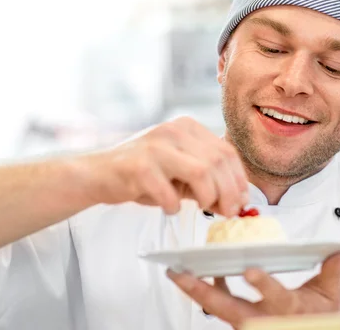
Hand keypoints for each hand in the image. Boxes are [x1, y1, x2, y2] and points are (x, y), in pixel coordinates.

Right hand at [76, 116, 248, 216]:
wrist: (98, 173)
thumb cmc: (144, 175)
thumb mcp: (181, 172)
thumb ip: (208, 181)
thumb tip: (238, 202)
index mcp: (188, 127)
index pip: (227, 152)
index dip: (239, 179)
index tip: (242, 201)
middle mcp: (174, 130)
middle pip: (218, 162)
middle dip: (229, 192)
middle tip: (228, 212)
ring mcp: (156, 145)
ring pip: (202, 172)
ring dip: (208, 197)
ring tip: (203, 208)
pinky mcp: (139, 165)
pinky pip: (169, 191)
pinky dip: (174, 205)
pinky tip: (170, 208)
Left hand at [167, 252, 339, 328]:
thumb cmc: (320, 316)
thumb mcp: (332, 296)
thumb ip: (332, 273)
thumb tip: (339, 252)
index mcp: (287, 310)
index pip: (275, 297)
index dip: (263, 284)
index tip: (250, 270)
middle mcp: (263, 319)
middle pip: (227, 308)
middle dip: (201, 291)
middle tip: (179, 273)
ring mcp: (248, 323)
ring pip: (216, 308)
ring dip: (196, 290)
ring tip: (176, 271)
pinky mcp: (241, 321)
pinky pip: (219, 306)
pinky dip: (208, 290)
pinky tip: (199, 274)